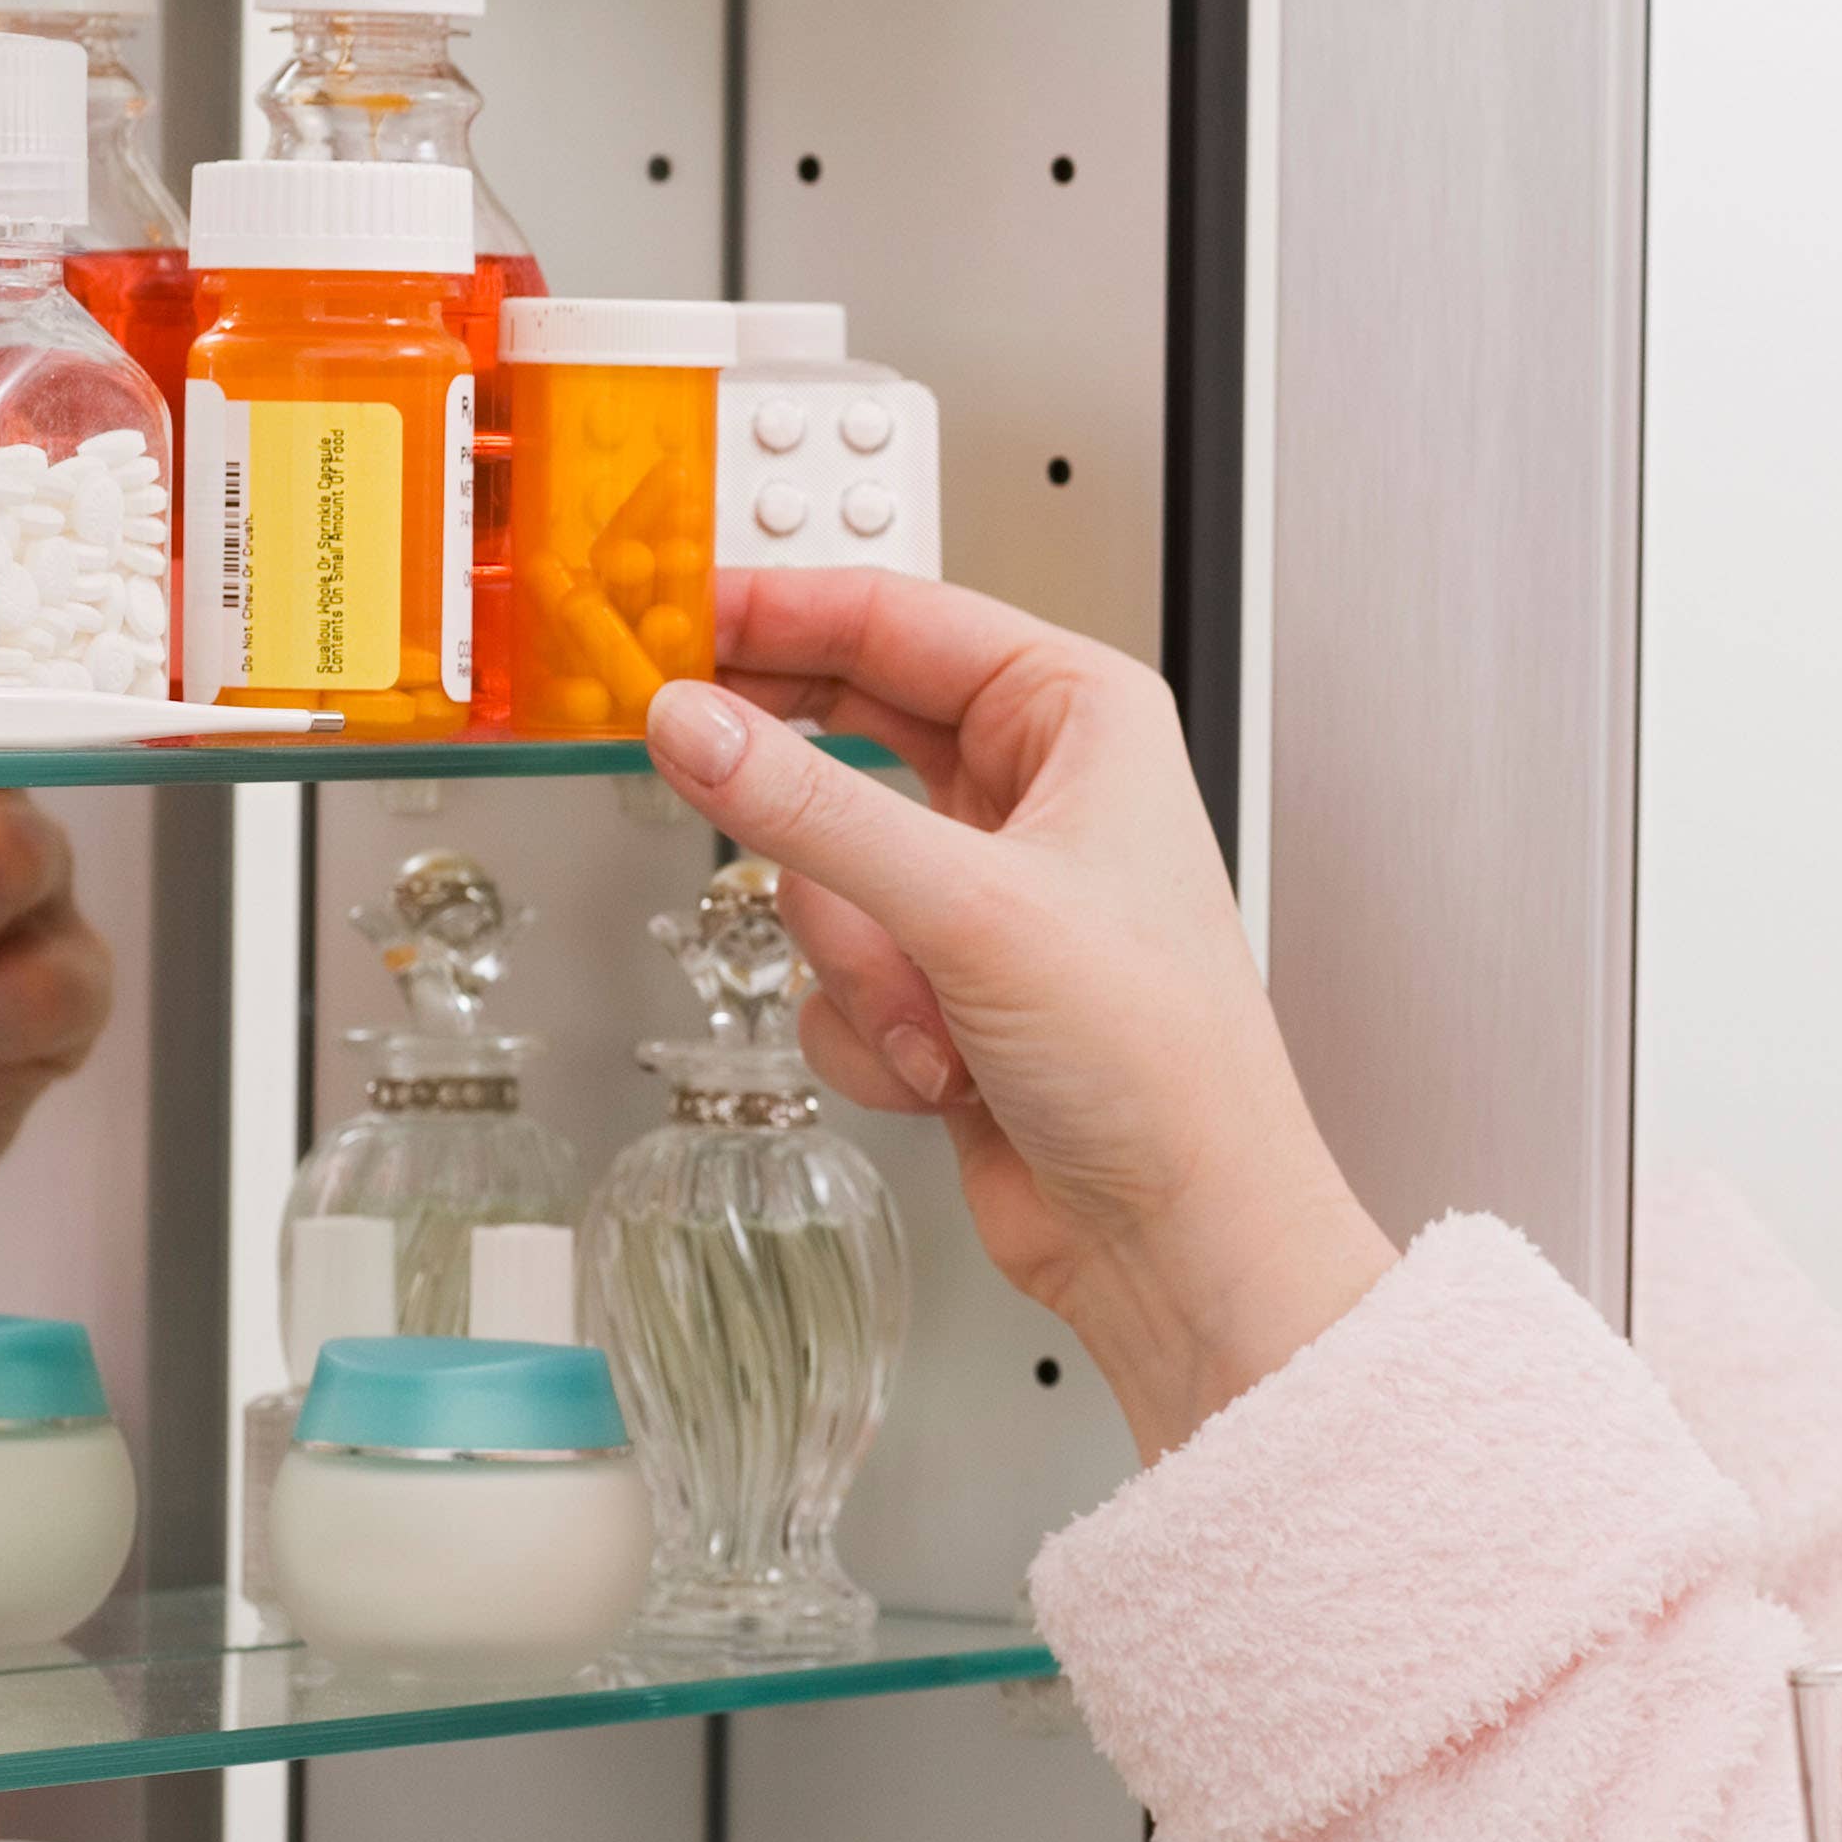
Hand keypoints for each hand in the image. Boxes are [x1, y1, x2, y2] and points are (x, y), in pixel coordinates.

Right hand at [642, 569, 1395, 1457]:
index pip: (894, 616)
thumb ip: (810, 806)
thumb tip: (693, 724)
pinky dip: (876, 1032)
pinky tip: (950, 1076)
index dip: (771, 609)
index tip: (660, 616)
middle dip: (795, 799)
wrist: (1180, 1231)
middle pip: (840, 732)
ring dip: (863, 965)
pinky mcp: (942, 983)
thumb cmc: (1159, 1060)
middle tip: (684, 755)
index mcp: (1078, 717)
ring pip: (821, 874)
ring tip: (943, 1016)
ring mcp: (979, 890)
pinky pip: (833, 973)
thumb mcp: (968, 908)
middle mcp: (1032, 789)